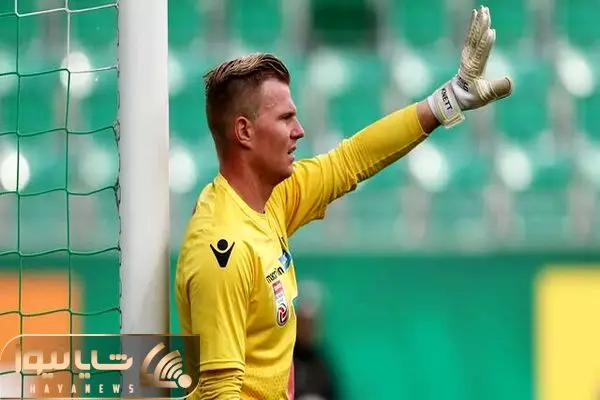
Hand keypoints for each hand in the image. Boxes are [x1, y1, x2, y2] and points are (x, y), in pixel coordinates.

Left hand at [427, 5, 512, 127]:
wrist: (455, 97)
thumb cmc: (471, 97)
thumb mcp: (485, 96)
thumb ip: (498, 89)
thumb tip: (510, 81)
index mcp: (474, 69)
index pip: (481, 54)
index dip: (486, 44)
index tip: (491, 32)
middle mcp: (469, 60)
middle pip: (475, 40)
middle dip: (480, 26)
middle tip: (485, 12)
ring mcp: (467, 55)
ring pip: (473, 36)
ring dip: (477, 23)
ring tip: (483, 9)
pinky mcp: (467, 53)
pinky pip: (471, 37)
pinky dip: (474, 25)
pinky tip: (476, 15)